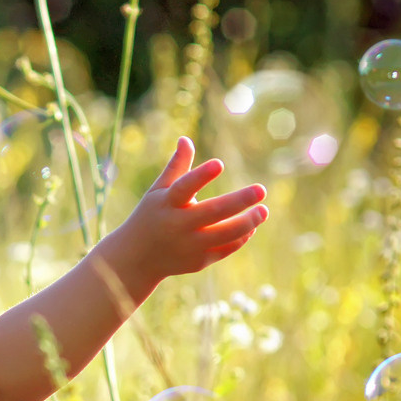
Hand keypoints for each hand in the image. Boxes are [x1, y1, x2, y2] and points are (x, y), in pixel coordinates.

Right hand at [120, 136, 267, 287]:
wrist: (136, 259)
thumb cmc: (150, 216)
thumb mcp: (158, 191)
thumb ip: (176, 166)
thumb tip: (185, 139)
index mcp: (166, 203)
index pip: (184, 187)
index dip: (201, 176)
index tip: (219, 164)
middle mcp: (177, 225)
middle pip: (213, 212)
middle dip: (240, 201)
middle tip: (261, 189)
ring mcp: (189, 246)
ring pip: (225, 234)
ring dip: (248, 222)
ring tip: (263, 210)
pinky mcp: (199, 261)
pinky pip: (226, 249)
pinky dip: (241, 237)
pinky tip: (251, 226)